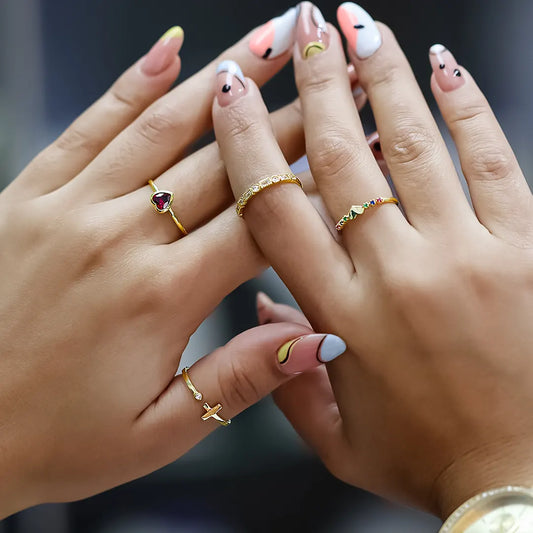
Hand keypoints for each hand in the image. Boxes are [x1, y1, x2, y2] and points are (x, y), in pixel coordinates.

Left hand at [0, 18, 351, 517]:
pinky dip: (132, 82)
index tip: (354, 150)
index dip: (317, 184)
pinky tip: (169, 49)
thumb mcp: (158, 432)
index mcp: (161, 296)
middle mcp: (120, 238)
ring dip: (224, 77)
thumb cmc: (54, 438)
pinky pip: (89, 125)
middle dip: (288, 118)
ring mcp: (70, 208)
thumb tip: (314, 341)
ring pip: (164, 125)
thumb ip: (240, 379)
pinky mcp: (30, 196)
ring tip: (272, 40)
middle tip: (330, 74)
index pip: (262, 221)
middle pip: (225, 163)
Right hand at [212, 1, 532, 518]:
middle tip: (301, 28)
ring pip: (410, 145)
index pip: (276, 211)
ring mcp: (466, 256)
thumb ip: (285, 378)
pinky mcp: (523, 249)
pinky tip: (444, 68)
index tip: (233, 97)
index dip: (247, 145)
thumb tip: (263, 314)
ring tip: (358, 26)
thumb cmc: (430, 460)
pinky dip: (464, 108)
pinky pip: (490, 159)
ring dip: (380, 78)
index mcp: (343, 319)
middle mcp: (398, 276)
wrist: (525, 481)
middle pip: (339, 159)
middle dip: (314, 86)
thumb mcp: (338, 440)